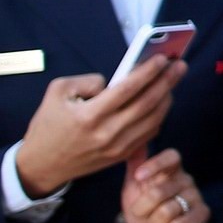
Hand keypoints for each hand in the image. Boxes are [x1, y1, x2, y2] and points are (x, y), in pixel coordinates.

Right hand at [13, 55, 183, 198]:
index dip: (148, 71)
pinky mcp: (122, 156)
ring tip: (174, 79)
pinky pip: (149, 133)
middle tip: (179, 65)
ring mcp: (117, 147)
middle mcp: (107, 133)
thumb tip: (115, 80)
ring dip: (167, 97)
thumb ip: (87, 81)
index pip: (127, 89)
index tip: (162, 58)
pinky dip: (160, 115)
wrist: (42, 165)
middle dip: (167, 81)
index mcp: (89, 116)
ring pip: (153, 119)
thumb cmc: (48, 125)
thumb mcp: (57, 93)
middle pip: (147, 103)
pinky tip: (163, 101)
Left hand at [120, 147, 209, 222]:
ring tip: (155, 221)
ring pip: (166, 211)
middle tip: (140, 212)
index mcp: (171, 169)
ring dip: (153, 222)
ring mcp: (196, 196)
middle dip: (141, 208)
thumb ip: (135, 163)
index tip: (137, 177)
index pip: (171, 157)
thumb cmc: (144, 203)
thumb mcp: (134, 184)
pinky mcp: (202, 213)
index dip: (155, 165)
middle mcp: (186, 179)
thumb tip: (135, 143)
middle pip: (158, 192)